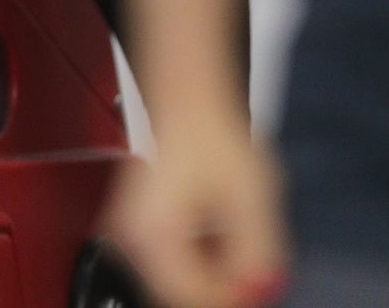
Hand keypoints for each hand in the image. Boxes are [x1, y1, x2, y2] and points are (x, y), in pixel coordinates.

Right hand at [103, 110, 289, 307]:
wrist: (186, 100)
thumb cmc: (210, 131)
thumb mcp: (251, 194)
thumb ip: (258, 250)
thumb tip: (260, 289)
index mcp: (151, 230)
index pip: (189, 295)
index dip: (228, 294)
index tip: (254, 283)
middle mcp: (129, 235)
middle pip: (178, 290)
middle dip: (218, 282)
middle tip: (247, 264)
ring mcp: (127, 232)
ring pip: (173, 279)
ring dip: (208, 270)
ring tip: (232, 237)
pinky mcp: (132, 228)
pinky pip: (166, 262)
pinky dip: (195, 256)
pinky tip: (214, 233)